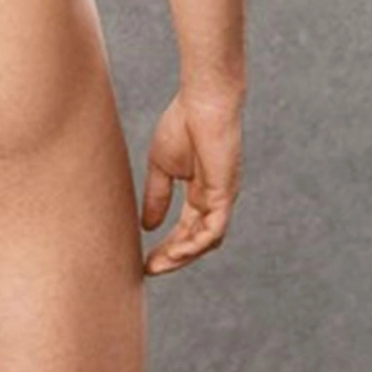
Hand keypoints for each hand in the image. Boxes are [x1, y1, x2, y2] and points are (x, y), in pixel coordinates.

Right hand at [140, 88, 243, 275]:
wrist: (202, 102)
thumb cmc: (183, 124)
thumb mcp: (161, 166)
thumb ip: (157, 195)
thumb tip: (148, 225)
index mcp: (200, 192)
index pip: (185, 229)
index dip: (167, 246)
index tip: (145, 261)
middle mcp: (213, 200)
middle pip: (195, 241)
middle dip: (172, 258)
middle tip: (150, 270)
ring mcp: (222, 199)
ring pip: (206, 241)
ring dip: (183, 256)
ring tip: (159, 265)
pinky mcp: (225, 194)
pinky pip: (214, 229)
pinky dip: (196, 243)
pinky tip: (177, 250)